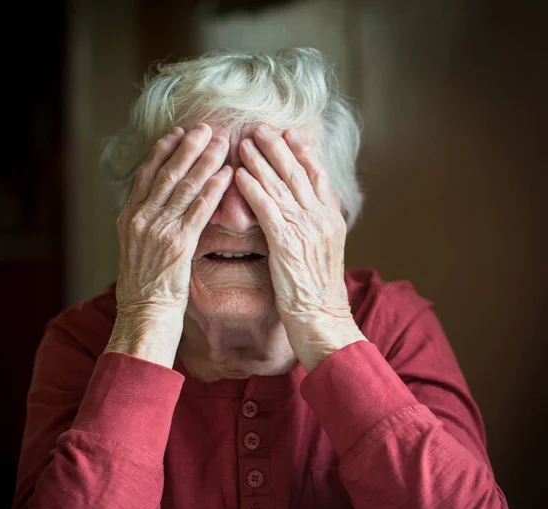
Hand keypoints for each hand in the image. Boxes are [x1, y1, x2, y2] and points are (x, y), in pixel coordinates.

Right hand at [114, 123, 232, 315]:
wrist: (143, 315)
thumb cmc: (144, 288)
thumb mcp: (136, 249)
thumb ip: (146, 224)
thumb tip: (160, 206)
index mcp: (129, 217)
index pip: (146, 175)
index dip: (163, 151)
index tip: (178, 132)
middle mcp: (141, 218)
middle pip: (167, 174)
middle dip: (188, 147)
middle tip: (206, 128)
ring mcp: (158, 230)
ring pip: (184, 187)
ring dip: (205, 161)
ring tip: (222, 143)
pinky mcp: (178, 244)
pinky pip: (199, 210)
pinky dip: (214, 189)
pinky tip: (227, 175)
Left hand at [235, 124, 365, 370]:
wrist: (323, 320)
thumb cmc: (319, 293)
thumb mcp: (326, 254)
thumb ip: (319, 227)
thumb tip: (314, 209)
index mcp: (331, 220)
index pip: (317, 177)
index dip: (303, 153)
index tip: (290, 134)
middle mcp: (321, 218)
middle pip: (298, 173)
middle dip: (278, 147)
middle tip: (261, 127)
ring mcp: (306, 229)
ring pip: (282, 186)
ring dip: (261, 161)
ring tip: (245, 142)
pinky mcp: (288, 243)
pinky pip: (268, 209)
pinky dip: (254, 189)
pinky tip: (240, 175)